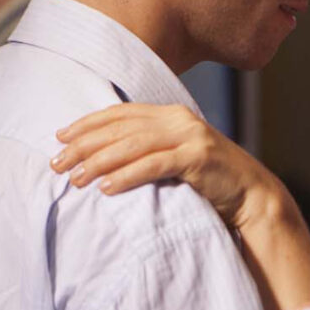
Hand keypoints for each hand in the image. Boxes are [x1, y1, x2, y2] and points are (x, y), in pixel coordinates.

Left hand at [51, 103, 279, 229]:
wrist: (252, 196)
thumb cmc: (208, 182)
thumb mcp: (176, 157)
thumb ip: (149, 149)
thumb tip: (101, 158)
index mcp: (170, 114)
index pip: (120, 114)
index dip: (87, 124)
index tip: (59, 138)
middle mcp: (179, 119)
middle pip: (121, 128)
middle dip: (85, 145)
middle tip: (57, 163)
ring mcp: (191, 136)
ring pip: (134, 145)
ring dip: (100, 162)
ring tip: (75, 179)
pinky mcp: (198, 157)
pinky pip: (155, 164)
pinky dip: (128, 175)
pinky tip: (107, 188)